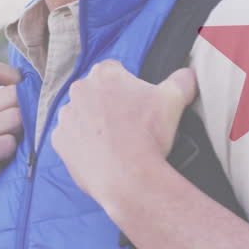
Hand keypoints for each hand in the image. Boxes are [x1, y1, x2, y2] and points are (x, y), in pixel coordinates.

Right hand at [0, 60, 22, 242]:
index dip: (13, 76)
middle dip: (25, 113)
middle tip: (22, 134)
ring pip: (16, 118)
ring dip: (21, 136)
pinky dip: (13, 156)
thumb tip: (27, 96)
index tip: (21, 95)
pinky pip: (10, 144)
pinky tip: (2, 165)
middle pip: (13, 95)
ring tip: (10, 151)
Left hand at [52, 60, 197, 210]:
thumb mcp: (174, 100)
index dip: (127, 87)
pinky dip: (83, 144)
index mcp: (104, 74)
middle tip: (128, 125)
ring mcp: (66, 116)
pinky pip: (71, 138)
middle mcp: (79, 90)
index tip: (137, 104)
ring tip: (115, 142)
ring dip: (93, 124)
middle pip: (95, 92)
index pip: (114, 71)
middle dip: (108, 104)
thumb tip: (189, 74)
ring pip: (81, 115)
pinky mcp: (59, 139)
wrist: (128, 177)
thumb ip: (182, 80)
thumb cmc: (149, 135)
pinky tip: (100, 154)